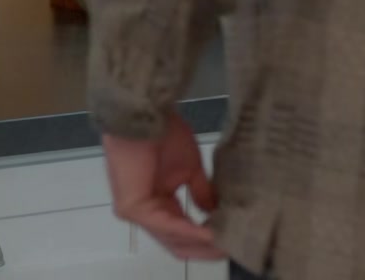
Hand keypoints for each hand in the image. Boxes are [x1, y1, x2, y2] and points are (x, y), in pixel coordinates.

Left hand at [103, 113, 222, 261]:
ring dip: (202, 243)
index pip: (180, 232)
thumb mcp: (189, 169)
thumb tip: (214, 212)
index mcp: (155, 202)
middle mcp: (144, 212)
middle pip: (176, 242)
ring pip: (172, 239)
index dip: (206, 239)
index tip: (231, 241)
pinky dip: (191, 232)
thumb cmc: (161, 134)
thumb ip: (200, 192)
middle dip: (205, 249)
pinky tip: (211, 235)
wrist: (143, 115)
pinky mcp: (132, 209)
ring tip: (227, 244)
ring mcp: (135, 212)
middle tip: (231, 250)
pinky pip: (166, 227)